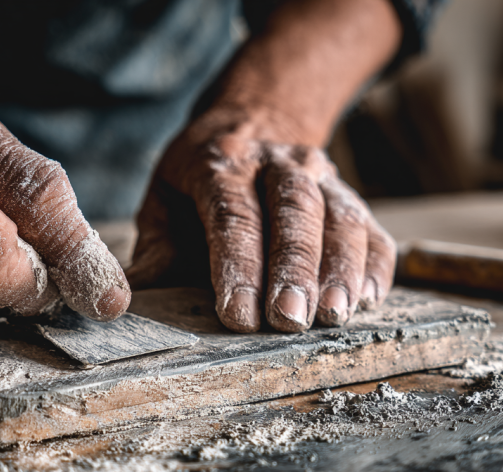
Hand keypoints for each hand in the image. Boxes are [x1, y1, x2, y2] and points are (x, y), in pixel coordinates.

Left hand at [127, 109, 396, 332]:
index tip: (237, 315)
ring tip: (335, 315)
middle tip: (290, 319)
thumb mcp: (165, 197)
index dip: (236, 267)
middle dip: (294, 269)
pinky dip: (376, 264)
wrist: (256, 121)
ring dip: (340, 269)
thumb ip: (156, 247)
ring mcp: (322, 177)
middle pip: (294, 213)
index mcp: (222, 165)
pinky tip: (370, 299)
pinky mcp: (350, 196)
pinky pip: (373, 229)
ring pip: (340, 218)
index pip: (232, 216)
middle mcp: (278, 165)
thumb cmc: (201, 179)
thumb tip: (126, 302)